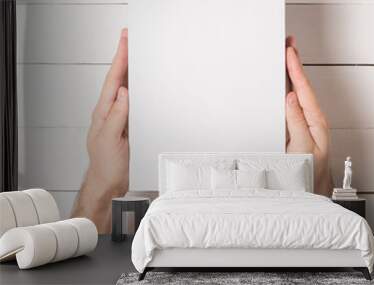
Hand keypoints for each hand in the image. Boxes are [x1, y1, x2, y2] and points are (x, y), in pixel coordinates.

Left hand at [71, 29, 128, 232]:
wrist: (110, 183)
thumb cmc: (107, 165)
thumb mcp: (110, 139)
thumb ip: (117, 116)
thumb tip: (123, 93)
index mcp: (104, 112)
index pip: (113, 80)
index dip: (120, 59)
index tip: (125, 41)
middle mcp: (111, 112)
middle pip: (118, 79)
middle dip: (124, 58)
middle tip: (130, 40)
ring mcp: (121, 118)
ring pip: (126, 89)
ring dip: (131, 71)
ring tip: (136, 55)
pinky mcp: (130, 126)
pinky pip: (135, 103)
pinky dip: (139, 90)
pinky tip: (143, 85)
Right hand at [285, 37, 332, 196]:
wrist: (308, 189)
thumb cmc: (308, 171)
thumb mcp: (303, 147)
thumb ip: (297, 122)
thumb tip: (290, 98)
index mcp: (315, 121)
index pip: (304, 90)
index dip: (296, 70)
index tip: (290, 53)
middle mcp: (311, 119)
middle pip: (302, 86)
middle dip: (295, 65)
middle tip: (290, 47)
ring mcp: (303, 123)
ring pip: (297, 93)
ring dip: (292, 76)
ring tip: (287, 59)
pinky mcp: (295, 127)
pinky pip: (291, 104)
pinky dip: (287, 90)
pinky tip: (283, 84)